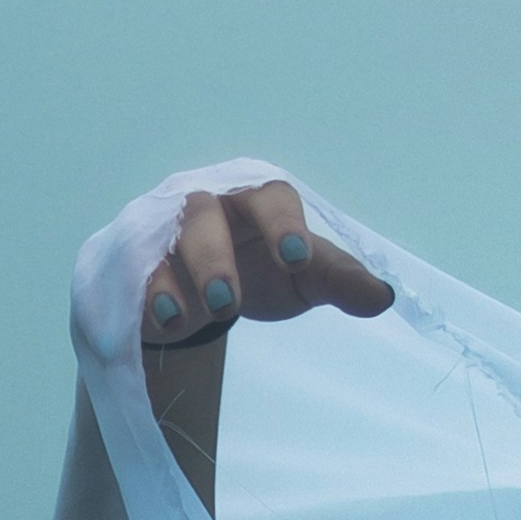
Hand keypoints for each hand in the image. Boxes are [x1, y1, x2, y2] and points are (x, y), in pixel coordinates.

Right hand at [137, 174, 390, 504]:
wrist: (202, 285)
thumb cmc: (261, 267)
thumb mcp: (303, 276)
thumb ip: (339, 281)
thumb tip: (384, 297)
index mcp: (256, 201)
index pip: (271, 197)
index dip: (283, 224)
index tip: (297, 259)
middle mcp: (208, 206)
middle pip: (205, 217)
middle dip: (214, 258)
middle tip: (229, 303)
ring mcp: (166, 231)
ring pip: (163, 243)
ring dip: (173, 279)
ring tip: (187, 317)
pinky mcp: (137, 260)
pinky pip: (136, 271)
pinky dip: (147, 296)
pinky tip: (160, 322)